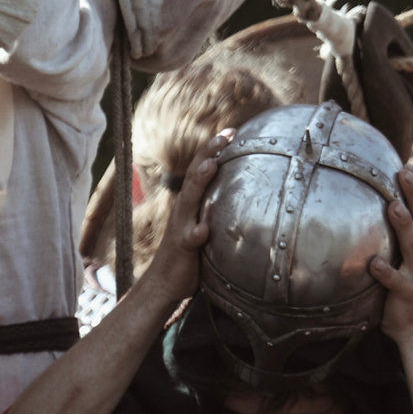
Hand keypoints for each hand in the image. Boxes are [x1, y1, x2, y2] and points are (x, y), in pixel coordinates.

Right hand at [142, 131, 230, 302]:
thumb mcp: (205, 226)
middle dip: (208, 154)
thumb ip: (218, 212)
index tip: (232, 131)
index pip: (203, 169)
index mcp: (192, 202)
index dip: (214, 150)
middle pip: (195, 176)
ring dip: (199, 182)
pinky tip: (203, 230)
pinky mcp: (181, 247)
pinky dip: (195, 233)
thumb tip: (248, 201)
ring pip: (190, 200)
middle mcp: (184, 209)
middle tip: (223, 136)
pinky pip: (188, 239)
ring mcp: (181, 226)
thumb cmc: (189, 255)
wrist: (163, 282)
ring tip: (210, 167)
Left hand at [369, 165, 412, 344]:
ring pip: (412, 246)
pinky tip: (373, 263)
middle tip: (406, 172)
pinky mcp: (407, 293)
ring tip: (393, 206)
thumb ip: (405, 237)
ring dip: (404, 225)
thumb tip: (387, 208)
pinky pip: (394, 281)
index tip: (408, 166)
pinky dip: (385, 271)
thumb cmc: (412, 289)